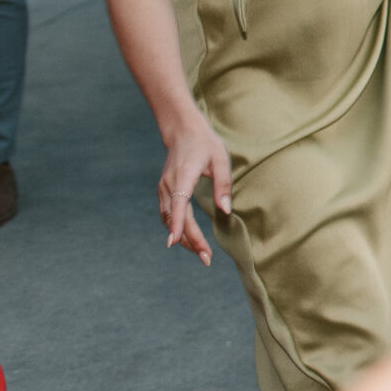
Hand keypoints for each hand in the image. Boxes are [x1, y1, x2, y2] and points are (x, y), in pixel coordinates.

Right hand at [156, 112, 231, 264]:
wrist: (183, 132)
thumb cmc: (206, 144)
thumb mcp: (221, 159)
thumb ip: (223, 185)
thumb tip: (226, 211)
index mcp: (184, 176)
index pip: (179, 204)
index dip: (177, 224)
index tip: (174, 243)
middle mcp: (170, 184)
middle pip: (176, 218)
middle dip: (189, 240)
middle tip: (206, 258)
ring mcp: (164, 188)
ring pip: (170, 219)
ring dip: (183, 238)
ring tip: (201, 253)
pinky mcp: (165, 191)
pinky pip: (168, 214)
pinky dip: (177, 228)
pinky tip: (188, 239)